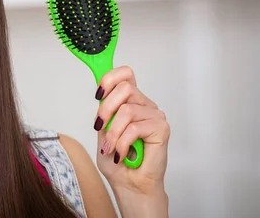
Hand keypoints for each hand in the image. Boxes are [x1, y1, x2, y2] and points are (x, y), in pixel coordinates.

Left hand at [93, 65, 169, 196]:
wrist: (130, 184)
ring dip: (113, 133)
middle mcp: (144, 105)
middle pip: (124, 87)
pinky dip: (122, 143)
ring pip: (126, 110)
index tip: (98, 94)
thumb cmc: (116, 160)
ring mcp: (154, 115)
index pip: (125, 74)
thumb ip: (104, 112)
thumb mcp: (103, 131)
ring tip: (110, 148)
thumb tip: (101, 95)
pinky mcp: (161, 128)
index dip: (110, 78)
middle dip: (106, 109)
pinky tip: (121, 154)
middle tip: (100, 127)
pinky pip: (134, 128)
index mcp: (130, 101)